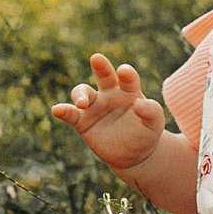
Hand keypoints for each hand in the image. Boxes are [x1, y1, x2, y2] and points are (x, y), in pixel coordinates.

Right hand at [50, 53, 164, 173]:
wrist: (133, 155)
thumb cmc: (146, 134)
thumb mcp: (155, 124)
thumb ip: (152, 112)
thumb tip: (139, 103)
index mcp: (129, 91)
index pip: (128, 78)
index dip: (126, 73)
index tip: (123, 71)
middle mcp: (110, 94)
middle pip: (104, 75)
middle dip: (101, 66)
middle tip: (97, 58)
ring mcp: (95, 107)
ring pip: (84, 92)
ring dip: (81, 94)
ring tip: (83, 103)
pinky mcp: (83, 122)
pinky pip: (71, 114)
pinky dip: (63, 111)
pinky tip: (57, 110)